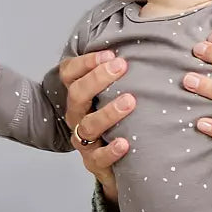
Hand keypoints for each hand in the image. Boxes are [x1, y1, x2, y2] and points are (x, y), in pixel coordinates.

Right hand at [59, 51, 132, 203]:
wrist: (114, 165)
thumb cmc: (117, 122)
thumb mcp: (115, 96)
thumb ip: (120, 75)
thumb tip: (141, 46)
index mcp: (78, 96)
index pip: (70, 73)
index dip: (86, 62)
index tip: (110, 54)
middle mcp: (77, 116)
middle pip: (77, 95)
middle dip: (98, 79)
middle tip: (121, 66)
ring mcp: (83, 140)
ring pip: (88, 125)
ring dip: (108, 112)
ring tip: (129, 101)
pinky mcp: (94, 162)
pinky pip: (99, 157)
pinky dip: (111, 150)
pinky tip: (125, 143)